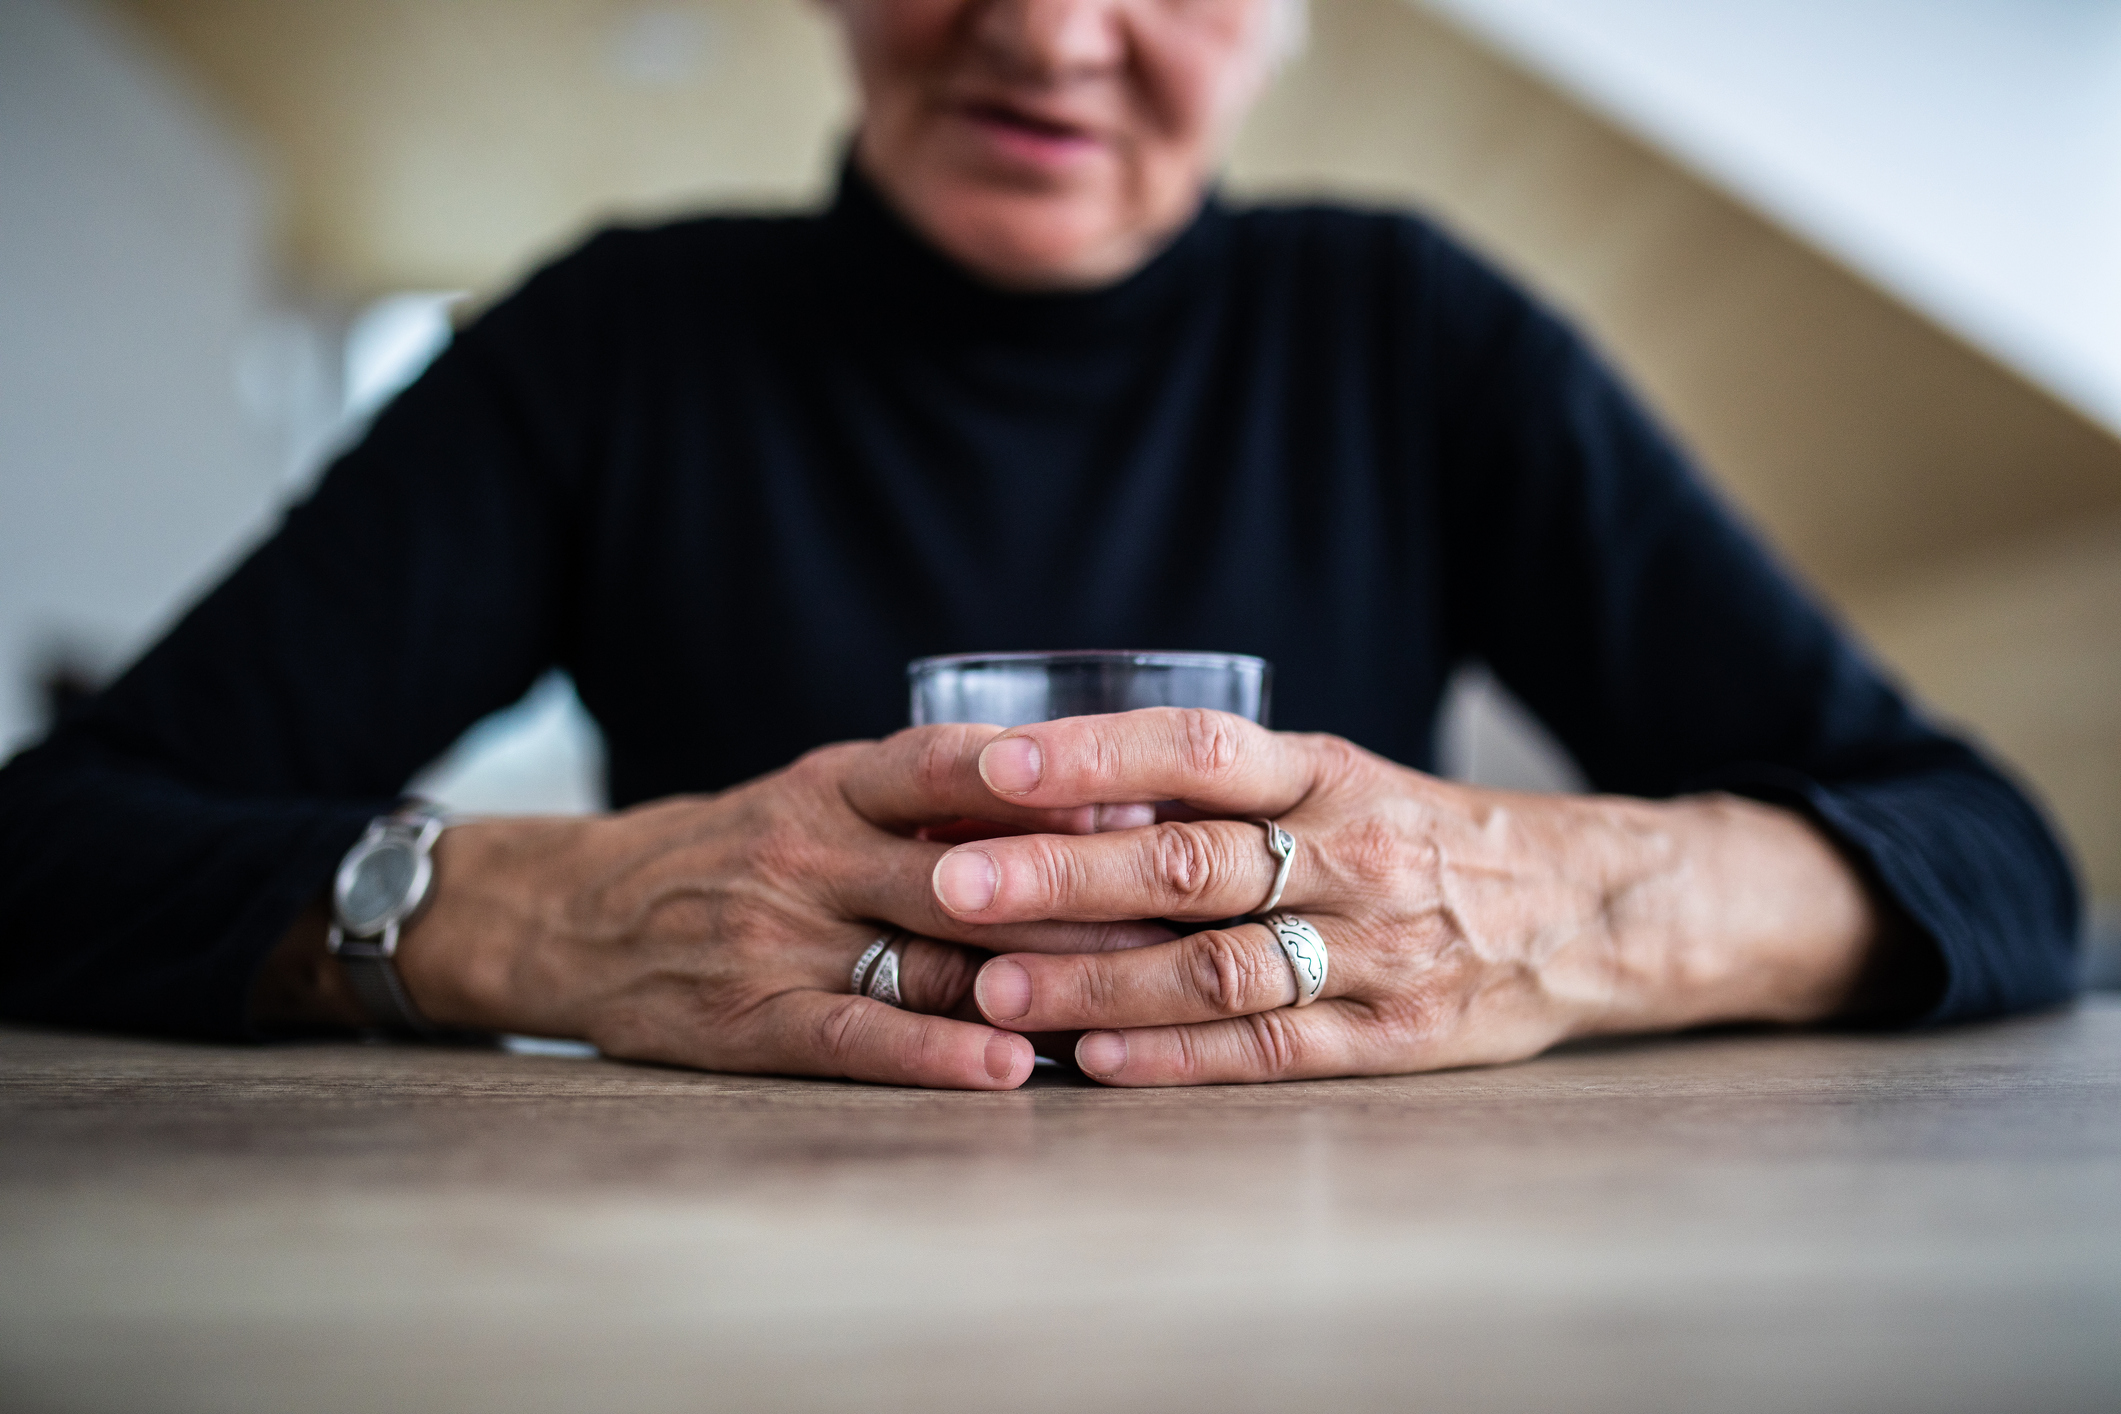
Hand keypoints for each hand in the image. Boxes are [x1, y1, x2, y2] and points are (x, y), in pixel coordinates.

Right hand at [261, 725, 1171, 1087]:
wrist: (573, 912)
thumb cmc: (731, 849)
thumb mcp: (816, 793)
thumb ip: (926, 798)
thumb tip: (1086, 802)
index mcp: (832, 781)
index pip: (953, 765)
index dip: (1053, 783)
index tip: (1158, 800)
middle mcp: (808, 848)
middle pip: (969, 868)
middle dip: (1086, 895)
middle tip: (1196, 914)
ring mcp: (777, 935)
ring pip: (927, 956)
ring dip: (1039, 981)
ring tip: (1143, 1000)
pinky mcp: (750, 1018)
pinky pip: (855, 1036)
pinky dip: (933, 1056)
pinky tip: (1008, 1073)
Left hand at [930, 709, 1885, 1085]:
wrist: (1591, 908)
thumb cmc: (1432, 838)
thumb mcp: (1348, 780)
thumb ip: (1232, 790)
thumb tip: (1070, 792)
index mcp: (1333, 773)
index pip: (1197, 749)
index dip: (1092, 756)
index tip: (992, 765)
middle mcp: (1353, 856)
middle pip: (1188, 865)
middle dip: (1060, 877)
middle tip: (953, 884)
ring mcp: (1376, 953)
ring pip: (1215, 969)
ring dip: (1097, 982)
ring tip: (994, 989)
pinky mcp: (1393, 1037)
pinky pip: (1268, 1049)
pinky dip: (1175, 1058)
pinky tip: (1092, 1060)